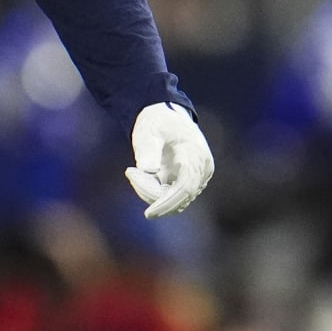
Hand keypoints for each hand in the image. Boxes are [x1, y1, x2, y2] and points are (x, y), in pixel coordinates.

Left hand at [125, 102, 213, 217]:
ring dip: (150, 193)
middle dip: (151, 194)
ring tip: (134, 171)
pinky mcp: (188, 183)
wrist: (165, 116)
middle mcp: (201, 169)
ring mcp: (197, 178)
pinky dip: (153, 192)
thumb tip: (148, 170)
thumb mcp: (149, 130)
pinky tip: (139, 175)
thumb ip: (148, 148)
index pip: (185, 187)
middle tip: (130, 172)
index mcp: (196, 155)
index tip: (149, 214)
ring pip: (174, 200)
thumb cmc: (157, 121)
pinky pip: (171, 197)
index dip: (168, 203)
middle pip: (180, 197)